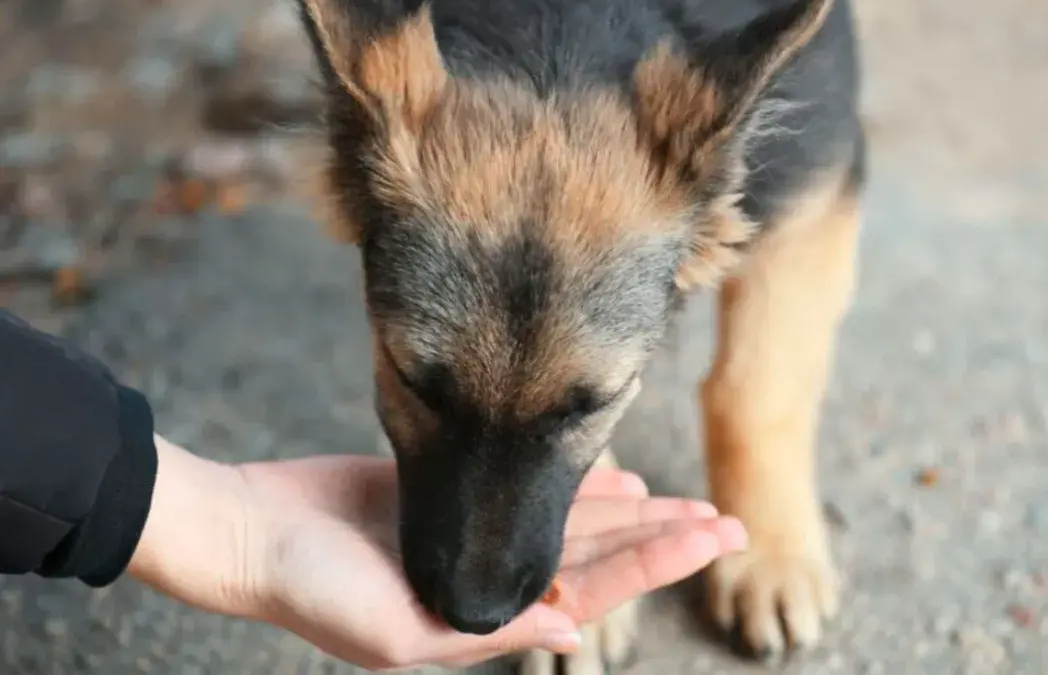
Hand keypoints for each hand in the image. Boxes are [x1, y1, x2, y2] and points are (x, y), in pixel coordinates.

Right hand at [127, 437, 747, 671]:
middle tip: (729, 519)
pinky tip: (618, 479)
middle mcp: (491, 577)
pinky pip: (531, 488)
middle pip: (598, 555)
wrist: (254, 530)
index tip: (713, 538)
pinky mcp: (456, 492)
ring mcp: (476, 532)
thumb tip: (570, 628)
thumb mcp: (396, 634)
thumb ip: (486, 632)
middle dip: (663, 540)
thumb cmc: (313, 588)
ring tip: (686, 504)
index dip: (657, 564)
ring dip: (632, 514)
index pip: (593, 588)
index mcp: (485, 619)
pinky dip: (577, 486)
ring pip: (574, 521)